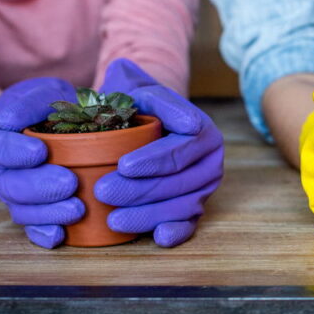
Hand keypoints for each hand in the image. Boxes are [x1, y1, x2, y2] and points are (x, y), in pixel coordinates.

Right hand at [0, 78, 84, 248]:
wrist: (31, 130)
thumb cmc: (41, 109)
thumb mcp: (41, 93)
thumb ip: (34, 100)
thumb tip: (12, 119)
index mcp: (0, 140)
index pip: (1, 148)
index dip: (17, 152)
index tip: (40, 150)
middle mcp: (2, 171)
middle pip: (13, 185)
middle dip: (41, 187)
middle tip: (69, 183)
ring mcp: (15, 195)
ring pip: (23, 210)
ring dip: (48, 213)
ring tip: (77, 209)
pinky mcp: (30, 211)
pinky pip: (32, 228)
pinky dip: (43, 234)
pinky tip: (60, 236)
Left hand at [94, 59, 222, 246]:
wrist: (148, 126)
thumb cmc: (136, 107)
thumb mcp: (134, 87)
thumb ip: (128, 80)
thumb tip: (120, 76)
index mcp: (200, 127)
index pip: (177, 147)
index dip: (152, 159)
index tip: (123, 165)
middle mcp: (210, 157)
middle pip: (177, 179)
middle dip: (140, 190)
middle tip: (103, 192)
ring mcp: (206, 185)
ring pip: (182, 204)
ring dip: (148, 215)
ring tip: (113, 219)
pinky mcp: (198, 207)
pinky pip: (191, 223)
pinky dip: (176, 232)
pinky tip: (157, 237)